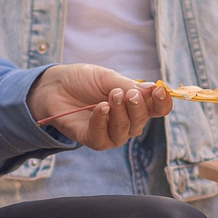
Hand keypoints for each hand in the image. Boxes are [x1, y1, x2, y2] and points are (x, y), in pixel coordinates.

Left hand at [28, 65, 171, 150]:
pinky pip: (103, 137)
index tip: (159, 91)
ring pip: (124, 132)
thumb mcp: (107, 78)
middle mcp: (126, 122)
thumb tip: (154, 89)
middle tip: (128, 93)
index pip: (157, 109)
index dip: (162, 103)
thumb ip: (129, 86)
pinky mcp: (92, 140)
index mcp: (135, 105)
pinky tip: (100, 108)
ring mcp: (110, 133)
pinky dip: (102, 121)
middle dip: (137, 107)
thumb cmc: (83, 80)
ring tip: (111, 96)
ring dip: (120, 114)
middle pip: (142, 121)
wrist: (55, 86)